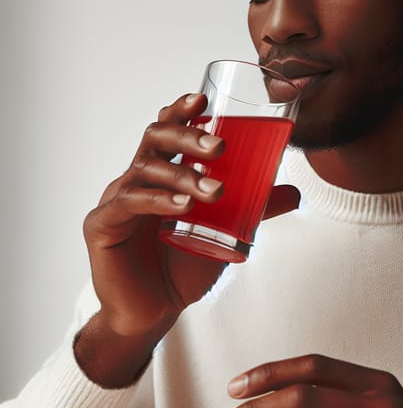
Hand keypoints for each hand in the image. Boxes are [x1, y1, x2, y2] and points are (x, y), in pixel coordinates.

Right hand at [83, 93, 299, 339]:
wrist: (154, 310)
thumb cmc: (183, 265)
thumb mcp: (225, 231)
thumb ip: (256, 209)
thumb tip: (295, 192)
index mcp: (161, 174)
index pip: (167, 130)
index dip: (181, 110)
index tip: (204, 97)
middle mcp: (136, 179)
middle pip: (154, 138)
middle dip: (187, 135)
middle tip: (221, 146)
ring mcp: (116, 200)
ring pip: (146, 170)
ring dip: (183, 175)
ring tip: (216, 190)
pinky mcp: (102, 226)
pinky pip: (128, 204)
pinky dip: (158, 201)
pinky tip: (183, 205)